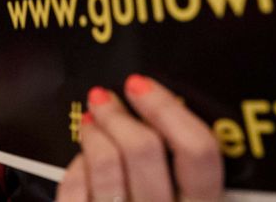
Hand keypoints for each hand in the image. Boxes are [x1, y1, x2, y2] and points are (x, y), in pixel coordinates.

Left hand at [57, 75, 222, 201]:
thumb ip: (190, 176)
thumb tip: (166, 114)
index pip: (200, 153)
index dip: (167, 109)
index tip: (143, 86)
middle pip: (146, 150)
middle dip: (121, 113)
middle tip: (110, 97)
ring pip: (105, 163)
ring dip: (94, 131)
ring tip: (92, 121)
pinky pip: (75, 189)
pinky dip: (77, 167)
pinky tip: (82, 159)